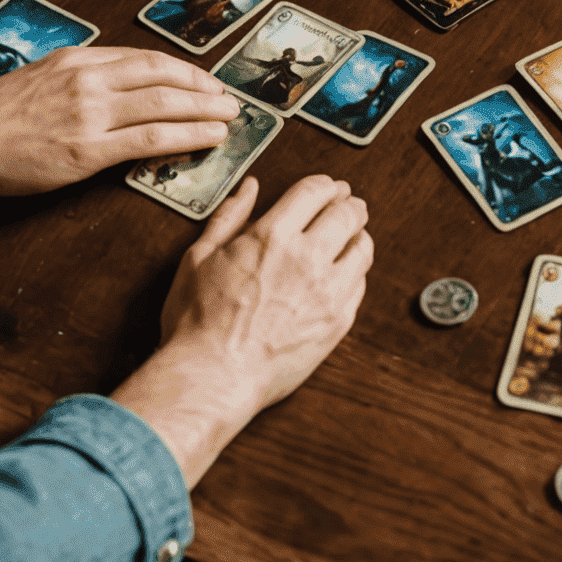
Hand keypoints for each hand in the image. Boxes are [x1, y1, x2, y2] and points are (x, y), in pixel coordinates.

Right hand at [0, 47, 238, 194]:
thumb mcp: (41, 76)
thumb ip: (81, 76)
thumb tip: (118, 81)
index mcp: (80, 60)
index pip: (146, 59)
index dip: (183, 69)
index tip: (203, 79)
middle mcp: (90, 80)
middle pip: (164, 77)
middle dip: (203, 87)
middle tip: (228, 98)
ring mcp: (91, 114)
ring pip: (166, 106)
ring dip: (205, 111)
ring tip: (229, 117)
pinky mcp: (89, 151)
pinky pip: (151, 140)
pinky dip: (187, 137)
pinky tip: (208, 139)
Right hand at [156, 173, 371, 410]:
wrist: (213, 377)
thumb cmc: (198, 323)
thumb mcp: (199, 258)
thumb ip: (229, 218)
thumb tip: (249, 190)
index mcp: (272, 237)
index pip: (316, 191)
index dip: (326, 184)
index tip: (327, 187)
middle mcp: (306, 259)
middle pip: (348, 213)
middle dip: (349, 203)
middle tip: (347, 204)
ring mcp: (327, 291)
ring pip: (363, 247)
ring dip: (359, 234)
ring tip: (352, 235)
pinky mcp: (337, 321)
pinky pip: (360, 284)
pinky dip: (356, 271)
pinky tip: (345, 272)